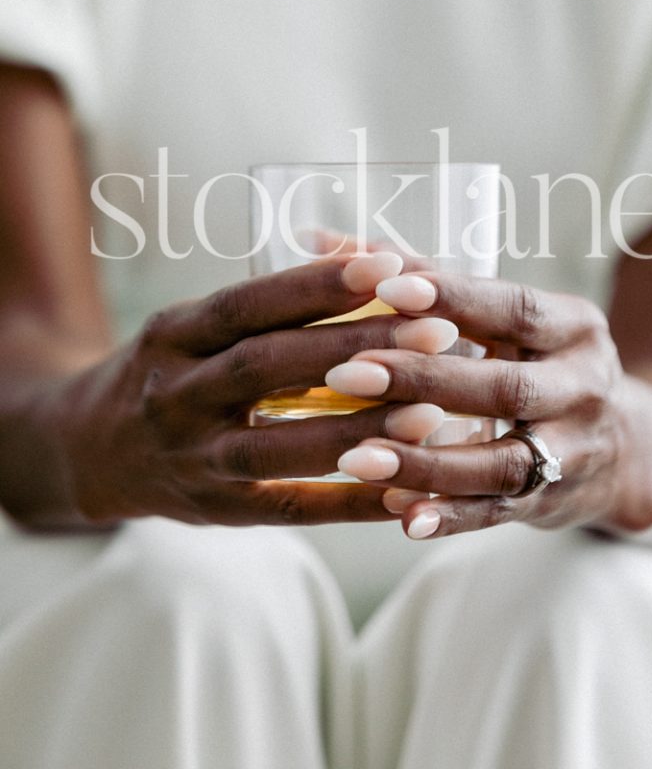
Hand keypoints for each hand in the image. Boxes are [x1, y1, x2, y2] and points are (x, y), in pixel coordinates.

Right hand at [55, 254, 457, 527]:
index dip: (316, 285)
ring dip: (358, 429)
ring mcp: (194, 458)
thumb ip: (268, 304)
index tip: (388, 265)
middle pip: (269, 367)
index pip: (247, 304)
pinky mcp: (218, 511)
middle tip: (435, 330)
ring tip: (431, 409)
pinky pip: (290, 508)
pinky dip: (350, 503)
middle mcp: (176, 394)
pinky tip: (408, 490)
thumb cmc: (172, 369)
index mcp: (173, 333)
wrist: (91, 449)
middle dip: (357, 347)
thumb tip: (374, 264)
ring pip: (279, 446)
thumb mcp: (194, 324)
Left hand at [325, 272, 651, 538]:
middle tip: (346, 374)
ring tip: (356, 456)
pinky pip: (498, 513)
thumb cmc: (532, 359)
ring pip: (502, 461)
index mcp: (572, 327)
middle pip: (504, 386)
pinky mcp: (552, 503)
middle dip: (422, 380)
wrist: (623, 448)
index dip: (454, 298)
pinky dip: (450, 515)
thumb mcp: (501, 316)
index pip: (513, 308)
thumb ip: (420, 275)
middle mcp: (583, 388)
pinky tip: (400, 514)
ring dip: (426, 462)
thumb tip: (320, 240)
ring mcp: (573, 452)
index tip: (389, 289)